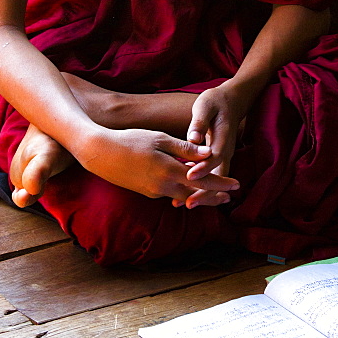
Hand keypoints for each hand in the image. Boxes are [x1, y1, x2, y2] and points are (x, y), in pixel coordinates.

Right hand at [77, 126, 238, 201]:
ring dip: (198, 194)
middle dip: (213, 196)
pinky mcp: (145, 192)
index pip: (202, 181)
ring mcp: (153, 192)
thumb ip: (184, 148)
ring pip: (182, 195)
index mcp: (169, 171)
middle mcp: (163, 187)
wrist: (99, 154)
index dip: (221, 184)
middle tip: (229, 197)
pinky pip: (169, 193)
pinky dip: (181, 190)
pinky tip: (185, 184)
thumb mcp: (160, 139)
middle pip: (195, 194)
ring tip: (213, 193)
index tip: (237, 186)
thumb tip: (208, 152)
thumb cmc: (130, 140)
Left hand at [176, 82, 247, 207]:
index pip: (215, 157)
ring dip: (202, 192)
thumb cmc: (215, 102)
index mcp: (223, 137)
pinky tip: (184, 192)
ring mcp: (223, 156)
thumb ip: (200, 122)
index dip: (203, 168)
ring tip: (182, 204)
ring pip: (215, 179)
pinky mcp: (217, 159)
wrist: (231, 102)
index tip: (189, 175)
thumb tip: (193, 138)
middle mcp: (226, 151)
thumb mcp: (206, 105)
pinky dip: (201, 185)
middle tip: (187, 204)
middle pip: (217, 176)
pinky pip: (211, 175)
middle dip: (204, 191)